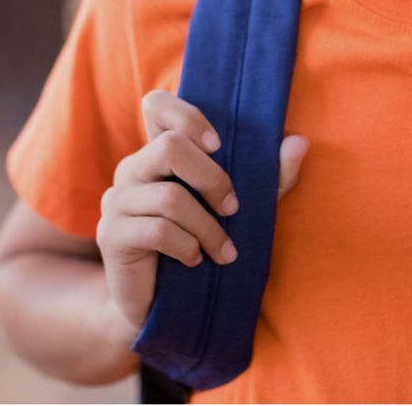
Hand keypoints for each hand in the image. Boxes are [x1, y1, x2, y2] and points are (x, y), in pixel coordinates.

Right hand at [96, 89, 308, 333]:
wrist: (163, 306)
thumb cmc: (204, 243)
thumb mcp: (242, 207)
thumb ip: (271, 176)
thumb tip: (300, 142)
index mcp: (158, 151)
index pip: (155, 104)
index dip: (187, 114)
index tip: (219, 144)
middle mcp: (132, 168)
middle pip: (169, 147)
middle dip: (212, 178)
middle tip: (233, 208)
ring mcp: (117, 200)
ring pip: (170, 196)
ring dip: (208, 227)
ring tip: (225, 251)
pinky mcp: (111, 235)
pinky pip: (158, 231)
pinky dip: (188, 247)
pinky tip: (196, 261)